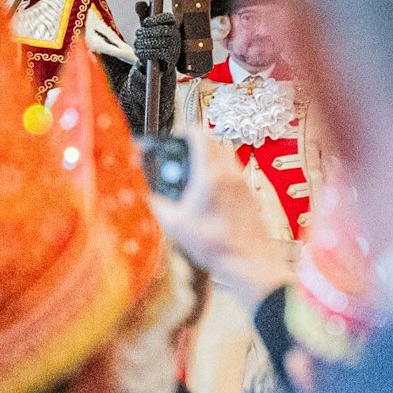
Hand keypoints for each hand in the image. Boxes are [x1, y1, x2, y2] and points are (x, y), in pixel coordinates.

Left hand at [132, 11, 180, 65]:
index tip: (145, 22)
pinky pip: (158, 53)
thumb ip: (144, 14)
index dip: (156, 19)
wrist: (158, 64)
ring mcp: (175, 46)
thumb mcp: (148, 27)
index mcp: (172, 24)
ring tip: (137, 44)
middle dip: (146, 32)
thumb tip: (139, 3)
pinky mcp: (171, 58)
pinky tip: (139, 52)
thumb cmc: (152, 40)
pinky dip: (146, 53)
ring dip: (144, 43)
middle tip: (137, 34)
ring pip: (158, 42)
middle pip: (160, 30)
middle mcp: (176, 34)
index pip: (167, 17)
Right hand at [150, 122, 295, 312]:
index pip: (200, 136)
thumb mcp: (174, 225)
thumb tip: (143, 194)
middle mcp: (229, 174)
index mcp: (210, 174)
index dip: (185, 132)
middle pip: (214, 142)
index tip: (176, 136)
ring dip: (209, 156)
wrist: (248, 261)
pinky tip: (208, 191)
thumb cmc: (215, 244)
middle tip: (181, 152)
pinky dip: (219, 171)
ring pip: (225, 156)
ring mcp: (242, 183)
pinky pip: (232, 171)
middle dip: (196, 143)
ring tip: (193, 172)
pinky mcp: (248, 195)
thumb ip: (156, 204)